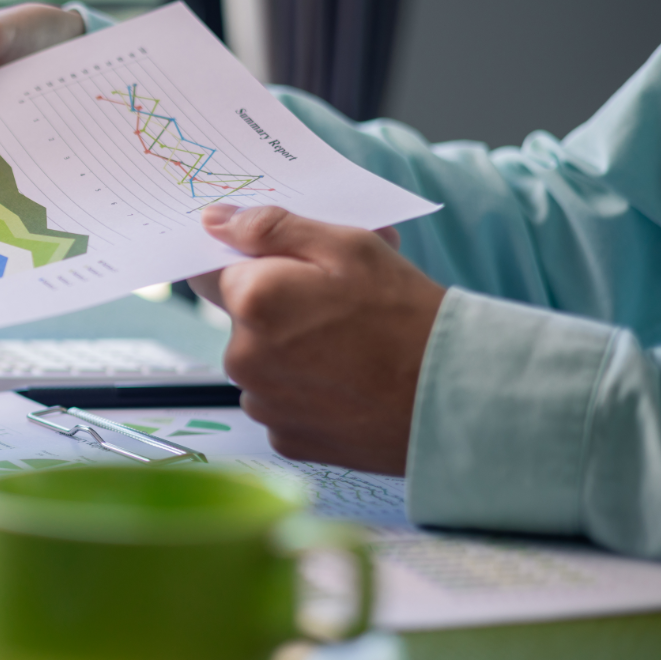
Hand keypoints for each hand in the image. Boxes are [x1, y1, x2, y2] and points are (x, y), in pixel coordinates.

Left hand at [186, 205, 444, 475]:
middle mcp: (242, 357)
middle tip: (337, 305)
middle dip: (276, 307)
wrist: (451, 399)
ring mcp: (262, 403)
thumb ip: (272, 228)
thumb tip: (215, 221)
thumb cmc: (404, 315)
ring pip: (260, 363)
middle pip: (239, 320)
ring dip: (289, 351)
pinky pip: (281, 402)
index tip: (279, 267)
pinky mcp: (284, 439)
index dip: (244, 265)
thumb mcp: (348, 246)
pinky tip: (348, 383)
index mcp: (251, 301)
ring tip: (351, 348)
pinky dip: (305, 390)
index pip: (209, 271)